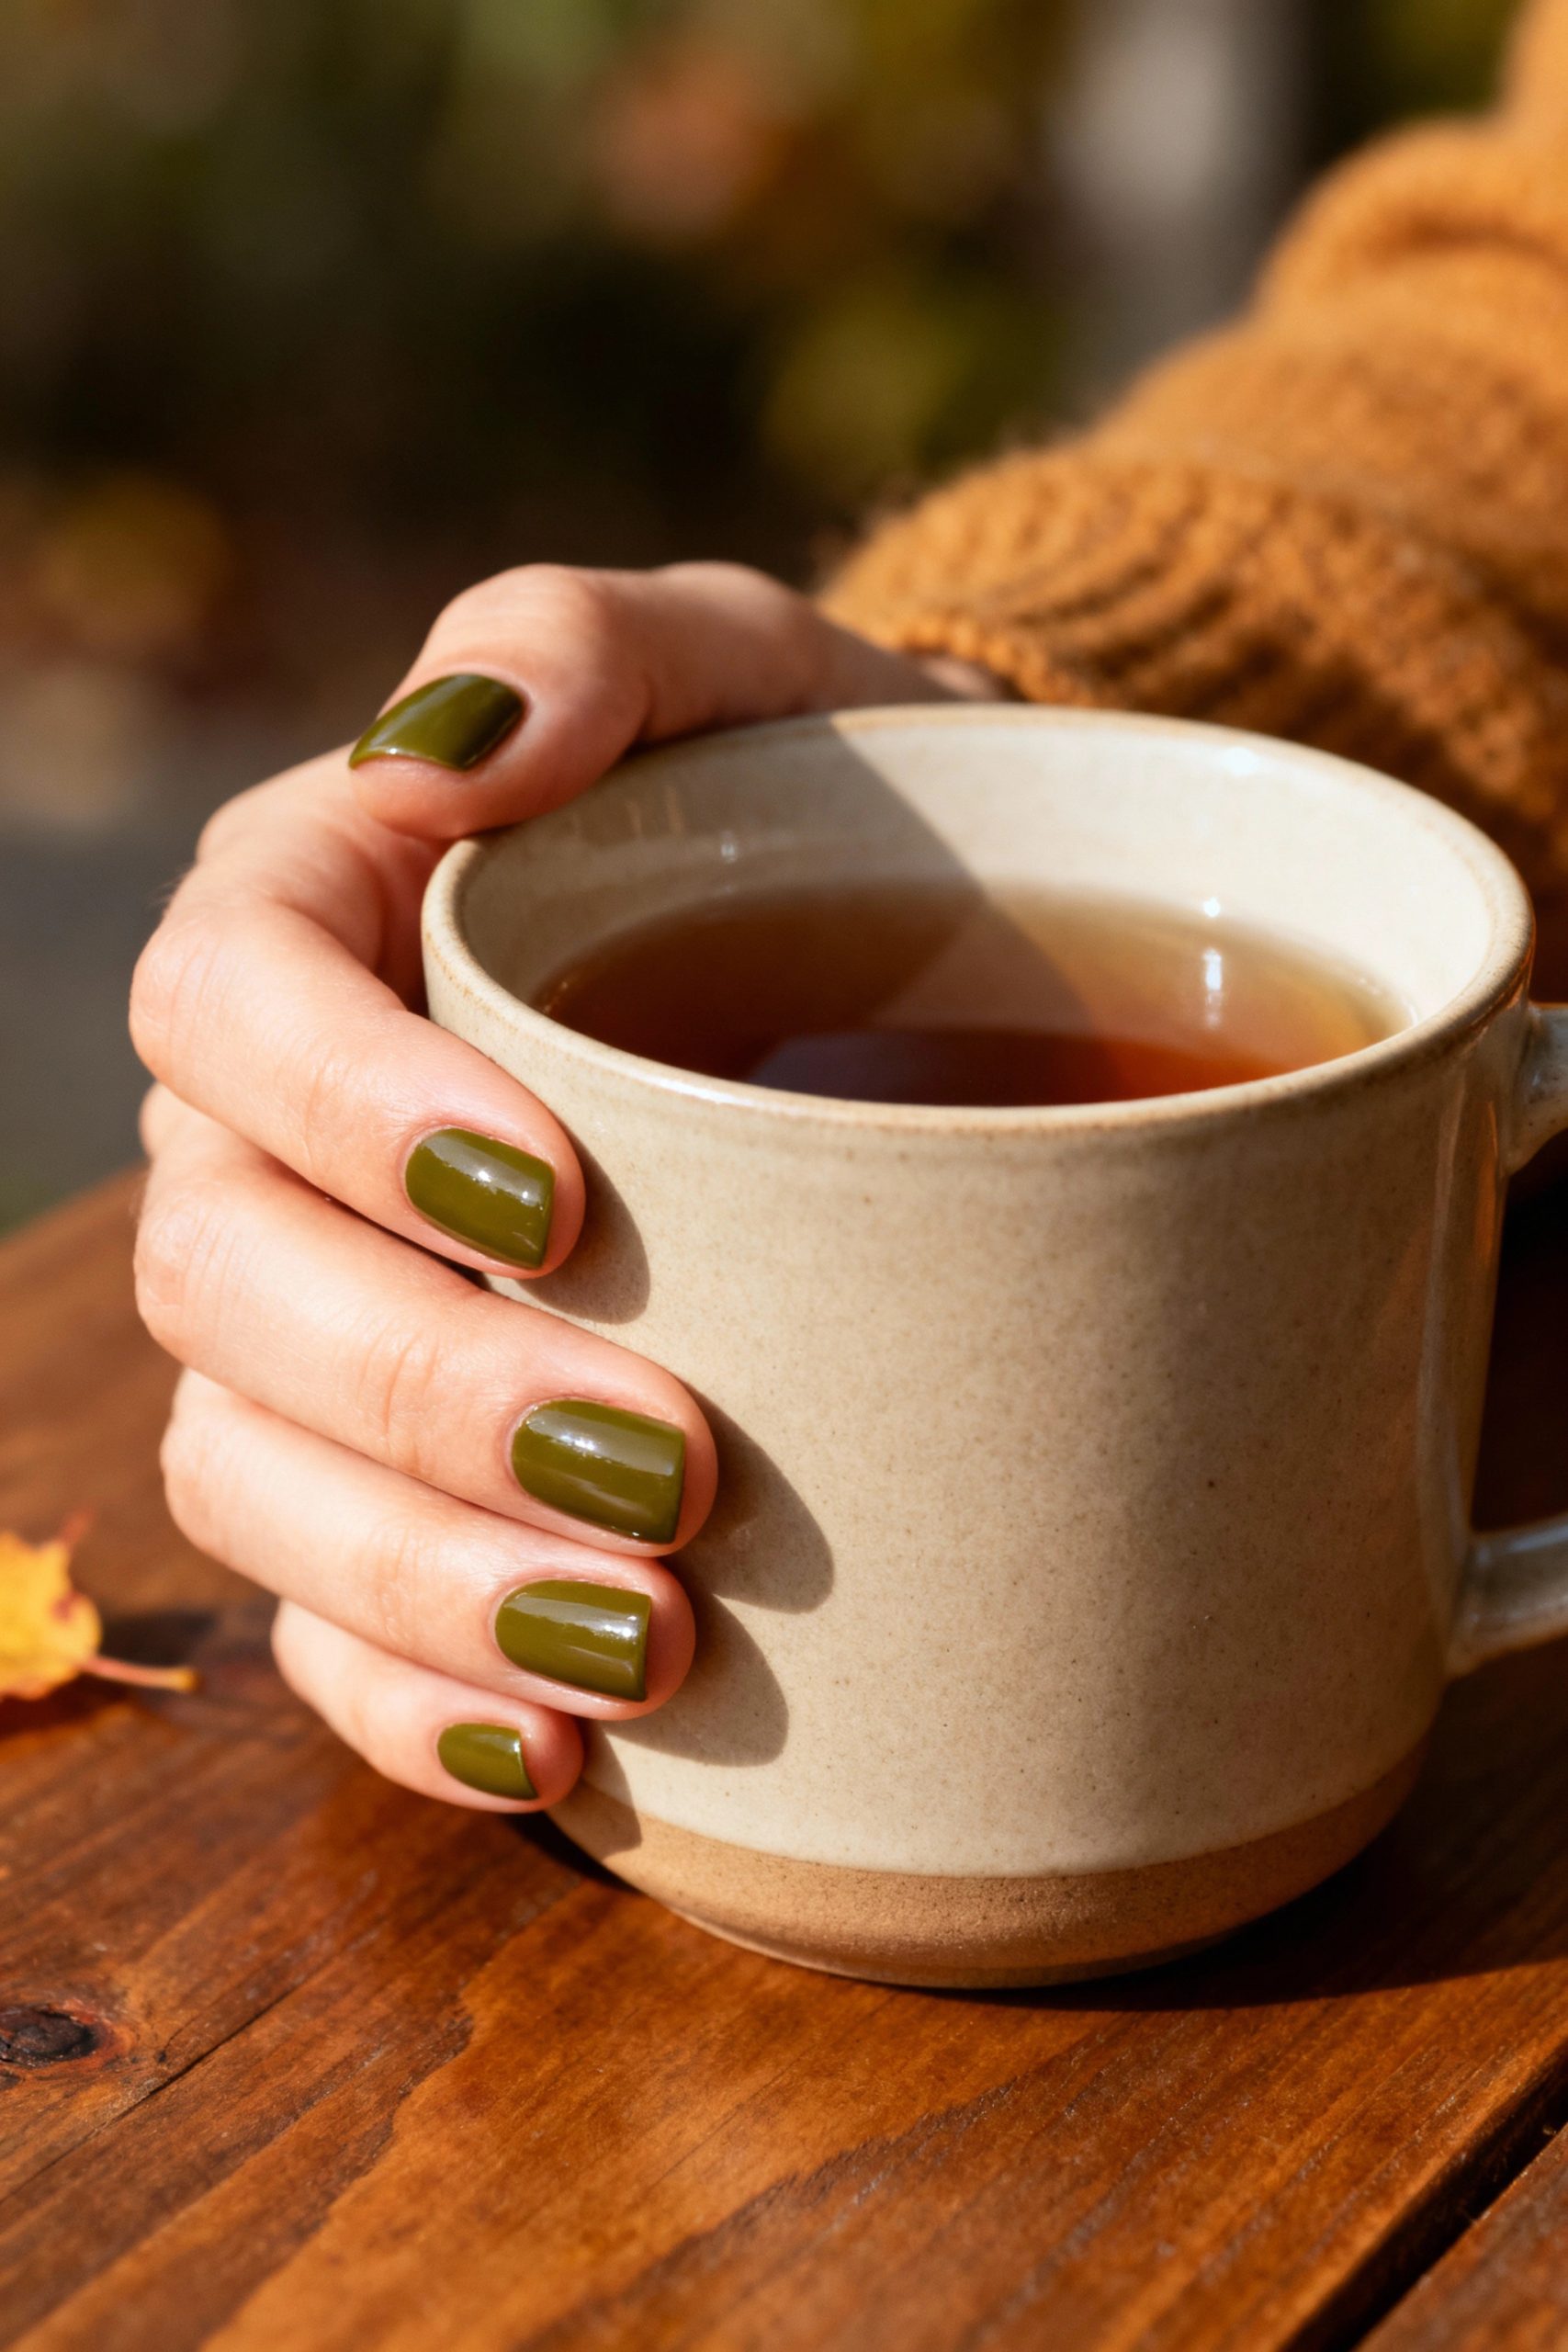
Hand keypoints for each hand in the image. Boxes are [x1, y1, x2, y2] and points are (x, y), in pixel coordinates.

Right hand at [132, 562, 1004, 1811]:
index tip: (555, 1196)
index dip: (345, 1109)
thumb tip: (469, 736)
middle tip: (667, 1461)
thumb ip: (600, 650)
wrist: (913, 973)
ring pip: (252, 1475)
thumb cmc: (815, 804)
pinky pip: (327, 1621)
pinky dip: (421, 1699)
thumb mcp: (748, 678)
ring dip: (424, 1581)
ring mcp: (320, 1324)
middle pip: (227, 1276)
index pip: (231, 1006)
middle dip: (424, 1389)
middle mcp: (278, 1135)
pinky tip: (564, 1754)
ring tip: (642, 1650)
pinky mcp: (396, 1482)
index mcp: (319, 921)